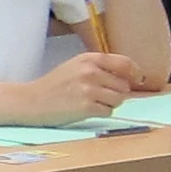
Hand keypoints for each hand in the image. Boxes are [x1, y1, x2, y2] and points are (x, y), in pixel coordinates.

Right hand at [31, 50, 148, 121]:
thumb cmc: (55, 85)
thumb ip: (100, 67)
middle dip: (117, 92)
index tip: (138, 80)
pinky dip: (100, 113)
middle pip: (123, 85)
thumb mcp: (76, 66)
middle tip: (100, 96)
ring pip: (118, 100)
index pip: (124, 63)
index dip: (135, 73)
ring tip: (92, 103)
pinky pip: (108, 111)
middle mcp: (90, 71)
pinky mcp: (86, 107)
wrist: (32, 101)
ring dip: (109, 104)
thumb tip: (130, 77)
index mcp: (89, 58)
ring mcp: (88, 89)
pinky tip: (86, 110)